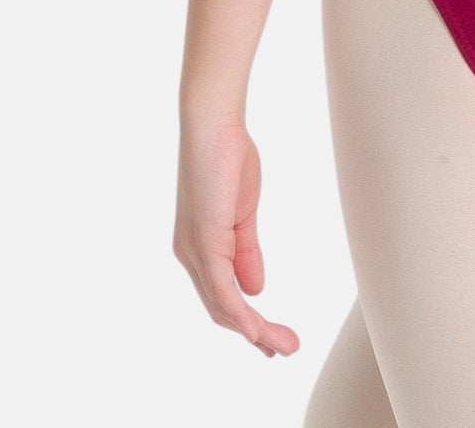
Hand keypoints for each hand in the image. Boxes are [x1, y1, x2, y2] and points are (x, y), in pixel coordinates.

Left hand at [173, 119, 299, 358]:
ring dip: (255, 330)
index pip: (221, 296)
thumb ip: (246, 252)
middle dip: (255, 334)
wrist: (214, 124)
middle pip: (221, 309)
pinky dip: (240, 313)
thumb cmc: (227, 158)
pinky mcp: (204, 240)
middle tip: (285, 349)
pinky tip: (257, 329)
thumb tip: (255, 290)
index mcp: (199, 247)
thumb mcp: (242, 214)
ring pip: (222, 306)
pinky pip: (221, 288)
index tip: (272, 339)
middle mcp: (190, 255)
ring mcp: (194, 250)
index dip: (246, 321)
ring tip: (285, 345)